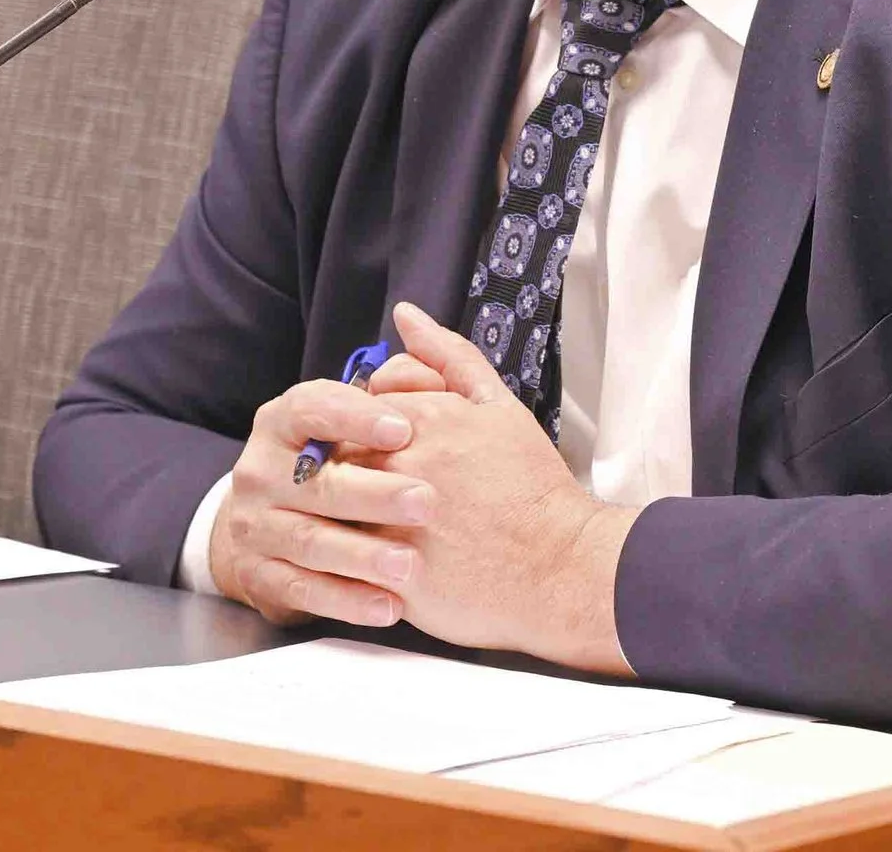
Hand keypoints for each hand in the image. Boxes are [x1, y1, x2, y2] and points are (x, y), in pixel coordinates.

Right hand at [205, 376, 437, 628]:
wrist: (271, 523)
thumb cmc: (335, 461)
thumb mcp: (357, 417)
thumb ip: (397, 383)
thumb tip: (422, 343)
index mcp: (283, 420)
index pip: (313, 408)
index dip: (356, 417)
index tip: (404, 429)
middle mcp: (260, 469)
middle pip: (315, 483)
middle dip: (373, 494)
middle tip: (425, 502)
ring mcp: (254, 525)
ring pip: (310, 541)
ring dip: (362, 556)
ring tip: (410, 565)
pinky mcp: (259, 574)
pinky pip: (303, 590)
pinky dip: (346, 600)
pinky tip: (387, 605)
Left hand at [362, 303, 638, 673]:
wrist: (559, 564)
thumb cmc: (530, 483)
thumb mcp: (496, 404)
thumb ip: (446, 355)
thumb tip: (405, 314)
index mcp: (416, 419)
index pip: (350, 407)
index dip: (368, 429)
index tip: (397, 449)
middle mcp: (394, 465)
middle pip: (336, 455)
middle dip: (355, 469)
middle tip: (393, 491)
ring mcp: (386, 521)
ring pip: (332, 508)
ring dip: (346, 514)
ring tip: (383, 525)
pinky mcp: (387, 575)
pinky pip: (343, 563)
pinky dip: (350, 560)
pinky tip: (378, 561)